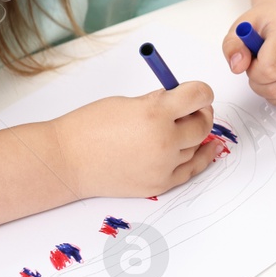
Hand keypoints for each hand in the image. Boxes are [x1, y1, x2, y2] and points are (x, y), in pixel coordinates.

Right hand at [49, 82, 223, 199]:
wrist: (68, 160)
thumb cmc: (90, 127)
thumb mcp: (128, 102)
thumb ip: (159, 101)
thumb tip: (183, 101)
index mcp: (156, 113)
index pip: (199, 95)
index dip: (200, 92)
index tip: (199, 93)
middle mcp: (164, 141)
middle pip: (202, 124)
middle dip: (201, 113)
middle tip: (194, 110)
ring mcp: (163, 166)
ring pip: (195, 147)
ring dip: (192, 136)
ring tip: (178, 129)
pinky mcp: (159, 184)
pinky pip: (190, 170)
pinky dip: (200, 158)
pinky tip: (208, 149)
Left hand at [222, 5, 275, 109]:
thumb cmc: (269, 25)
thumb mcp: (242, 27)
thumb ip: (233, 46)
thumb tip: (238, 67)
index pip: (270, 69)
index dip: (255, 72)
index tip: (254, 61)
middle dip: (261, 84)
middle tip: (261, 67)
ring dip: (273, 95)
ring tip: (272, 75)